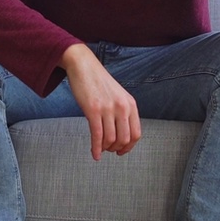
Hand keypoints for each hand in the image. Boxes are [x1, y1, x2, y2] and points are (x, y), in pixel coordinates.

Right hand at [61, 43, 140, 159]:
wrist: (83, 66)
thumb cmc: (98, 82)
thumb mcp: (117, 96)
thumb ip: (122, 112)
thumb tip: (120, 135)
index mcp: (130, 104)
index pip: (136, 134)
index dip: (129, 147)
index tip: (121, 151)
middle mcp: (122, 107)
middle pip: (124, 139)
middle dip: (116, 149)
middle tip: (108, 150)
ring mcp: (108, 108)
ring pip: (111, 139)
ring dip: (105, 148)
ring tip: (100, 148)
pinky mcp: (93, 110)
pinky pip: (97, 135)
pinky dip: (96, 148)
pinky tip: (94, 155)